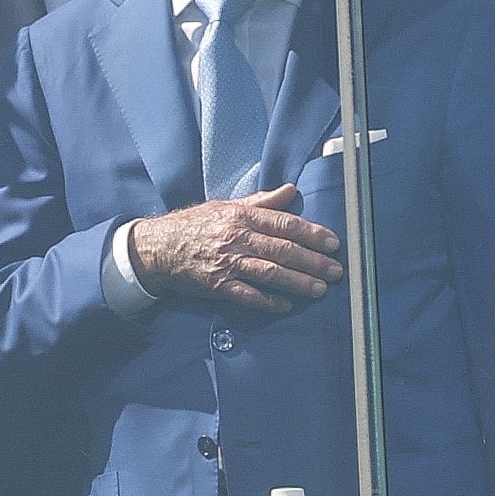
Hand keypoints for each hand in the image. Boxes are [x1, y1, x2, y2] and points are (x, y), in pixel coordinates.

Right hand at [126, 187, 342, 313]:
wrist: (158, 247)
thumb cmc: (195, 225)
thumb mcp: (227, 206)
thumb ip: (262, 202)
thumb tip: (291, 190)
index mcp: (240, 216)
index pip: (284, 223)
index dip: (311, 233)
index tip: (332, 242)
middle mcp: (236, 238)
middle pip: (283, 250)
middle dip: (313, 261)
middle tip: (336, 270)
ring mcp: (227, 262)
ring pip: (270, 273)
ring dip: (298, 282)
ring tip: (320, 289)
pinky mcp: (218, 285)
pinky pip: (248, 295)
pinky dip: (269, 301)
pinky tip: (287, 305)